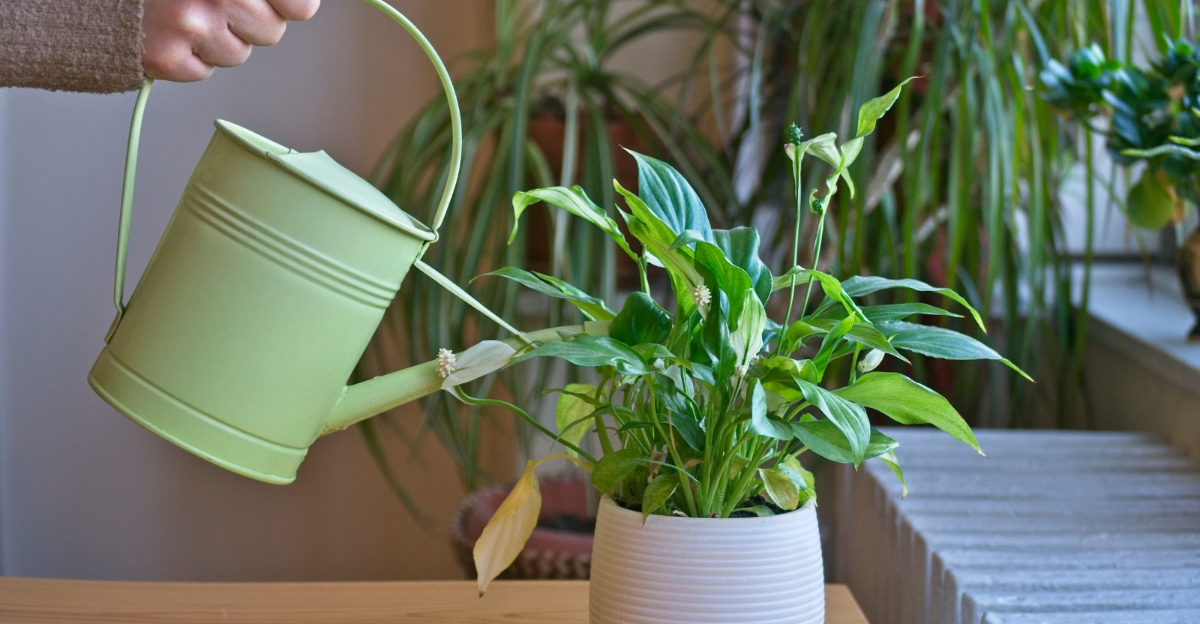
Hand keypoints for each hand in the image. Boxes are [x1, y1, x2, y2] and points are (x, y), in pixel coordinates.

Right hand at [143, 0, 320, 81]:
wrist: (95, 0)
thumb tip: (300, 6)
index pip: (300, 5)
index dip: (291, 6)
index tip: (280, 4)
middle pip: (271, 32)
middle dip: (249, 23)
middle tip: (216, 3)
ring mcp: (192, 26)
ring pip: (238, 54)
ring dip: (218, 40)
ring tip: (186, 14)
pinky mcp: (169, 58)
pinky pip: (205, 71)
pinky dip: (189, 57)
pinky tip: (169, 32)